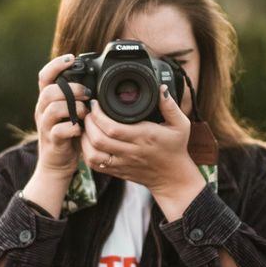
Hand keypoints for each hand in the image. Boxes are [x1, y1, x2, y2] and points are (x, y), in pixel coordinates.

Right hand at [34, 54, 90, 178]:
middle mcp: (42, 110)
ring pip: (53, 108)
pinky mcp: (52, 140)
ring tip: (86, 114)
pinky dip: (73, 128)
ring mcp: (45, 126)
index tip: (71, 58)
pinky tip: (81, 130)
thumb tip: (97, 82)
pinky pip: (59, 130)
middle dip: (72, 89)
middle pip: (49, 90)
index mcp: (47, 100)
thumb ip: (77, 97)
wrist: (58, 163)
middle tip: (87, 94)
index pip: (44, 76)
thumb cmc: (69, 134)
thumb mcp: (72, 112)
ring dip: (74, 108)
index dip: (56, 65)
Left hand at [81, 85, 198, 192]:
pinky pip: (94, 164)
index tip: (96, 104)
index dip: (99, 115)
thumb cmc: (175, 148)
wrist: (172, 177)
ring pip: (93, 153)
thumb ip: (170, 106)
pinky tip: (88, 140)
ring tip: (87, 125)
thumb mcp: (180, 125)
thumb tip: (162, 88)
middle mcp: (131, 151)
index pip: (113, 128)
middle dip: (89, 123)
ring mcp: (122, 163)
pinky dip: (86, 151)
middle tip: (89, 112)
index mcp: (144, 137)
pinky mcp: (117, 171)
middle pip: (99, 139)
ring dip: (85, 138)